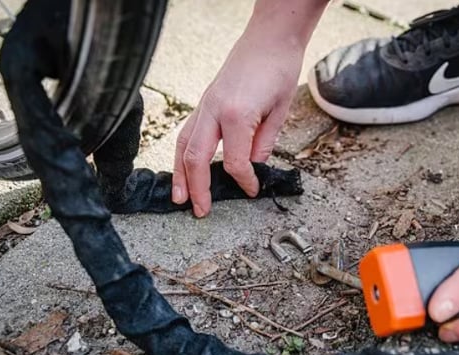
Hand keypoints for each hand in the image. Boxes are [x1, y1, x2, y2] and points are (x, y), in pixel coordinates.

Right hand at [172, 0, 327, 216]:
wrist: (269, 38)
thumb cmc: (278, 70)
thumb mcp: (279, 112)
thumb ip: (262, 144)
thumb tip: (252, 169)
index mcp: (236, 115)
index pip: (235, 162)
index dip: (244, 181)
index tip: (252, 191)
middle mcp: (213, 110)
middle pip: (196, 158)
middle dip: (196, 188)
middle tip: (199, 211)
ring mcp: (205, 105)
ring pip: (184, 145)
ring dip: (179, 174)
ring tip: (179, 197)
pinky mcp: (204, 102)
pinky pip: (187, 132)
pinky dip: (183, 153)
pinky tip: (184, 168)